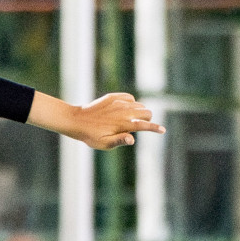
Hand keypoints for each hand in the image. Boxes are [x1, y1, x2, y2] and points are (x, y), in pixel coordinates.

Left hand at [30, 92, 164, 150]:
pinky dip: (131, 103)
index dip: (155, 128)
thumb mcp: (104, 144)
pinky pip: (130, 97)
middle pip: (147, 112)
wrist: (77, 120)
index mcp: (123, 124)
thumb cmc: (90, 136)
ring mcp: (119, 102)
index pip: (144, 125)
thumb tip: (132, 139)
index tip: (163, 130)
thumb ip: (120, 141)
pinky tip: (124, 109)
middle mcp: (123, 111)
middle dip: (147, 119)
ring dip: (139, 111)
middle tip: (139, 125)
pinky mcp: (113, 96)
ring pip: (139, 105)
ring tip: (129, 119)